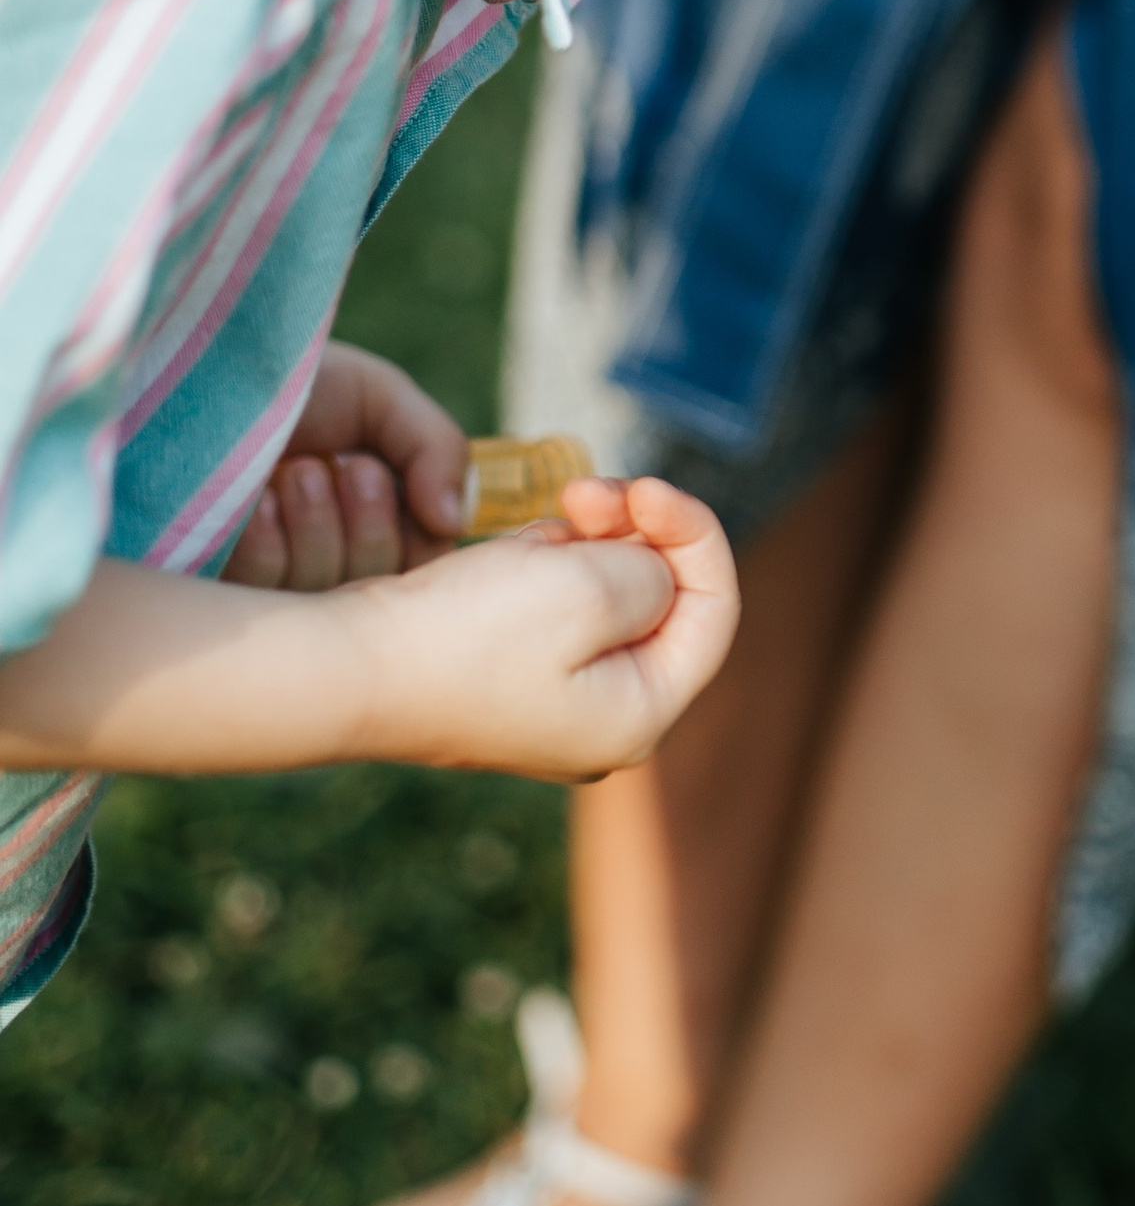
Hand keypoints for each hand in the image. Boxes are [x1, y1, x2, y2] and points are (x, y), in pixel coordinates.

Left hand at [222, 344, 470, 588]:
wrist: (193, 374)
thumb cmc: (282, 383)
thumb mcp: (378, 398)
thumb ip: (436, 446)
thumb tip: (455, 520)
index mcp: (366, 527)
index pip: (421, 574)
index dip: (416, 538)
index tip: (385, 475)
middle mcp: (321, 567)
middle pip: (381, 596)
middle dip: (372, 524)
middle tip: (348, 469)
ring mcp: (267, 590)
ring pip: (328, 600)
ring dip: (321, 527)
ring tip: (297, 473)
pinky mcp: (214, 601)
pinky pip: (266, 600)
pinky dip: (272, 546)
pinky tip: (257, 503)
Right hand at [345, 476, 739, 780]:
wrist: (349, 665)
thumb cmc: (467, 634)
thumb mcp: (590, 587)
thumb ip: (653, 574)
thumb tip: (658, 578)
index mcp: (639, 714)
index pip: (715, 610)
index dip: (695, 533)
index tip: (647, 486)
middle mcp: (605, 719)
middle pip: (663, 598)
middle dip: (633, 530)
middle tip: (585, 490)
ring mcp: (555, 700)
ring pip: (608, 591)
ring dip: (583, 542)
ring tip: (532, 538)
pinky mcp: (511, 672)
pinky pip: (557, 601)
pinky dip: (543, 563)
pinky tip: (506, 557)